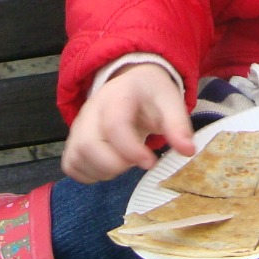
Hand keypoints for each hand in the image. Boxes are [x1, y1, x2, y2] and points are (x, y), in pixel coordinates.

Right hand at [62, 63, 194, 183]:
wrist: (132, 84)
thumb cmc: (151, 95)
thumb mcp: (171, 102)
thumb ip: (178, 125)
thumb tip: (187, 151)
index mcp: (117, 96)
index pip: (114, 125)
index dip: (131, 150)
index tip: (151, 162)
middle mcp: (91, 110)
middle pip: (88, 145)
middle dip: (115, 164)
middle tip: (137, 162)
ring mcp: (78, 126)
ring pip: (77, 158)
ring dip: (103, 171)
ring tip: (125, 163)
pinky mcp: (73, 141)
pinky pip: (71, 165)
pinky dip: (89, 175)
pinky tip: (109, 167)